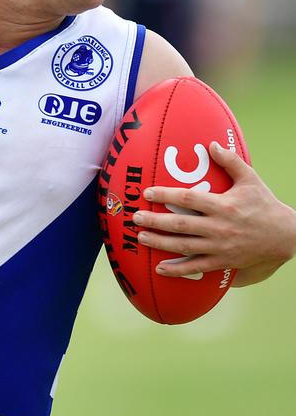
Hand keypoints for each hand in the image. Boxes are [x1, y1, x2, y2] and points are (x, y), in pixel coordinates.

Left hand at [132, 141, 295, 285]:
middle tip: (135, 217)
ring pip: (184, 246)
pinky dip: (177, 270)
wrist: (284, 236)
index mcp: (223, 205)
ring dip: (160, 243)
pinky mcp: (222, 261)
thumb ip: (230, 161)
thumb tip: (211, 144)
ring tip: (141, 238)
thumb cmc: (264, 204)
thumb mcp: (250, 179)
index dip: (166, 195)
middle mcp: (219, 227)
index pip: (188, 199)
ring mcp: (219, 246)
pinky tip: (160, 269)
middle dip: (155, 221)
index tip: (148, 193)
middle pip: (181, 225)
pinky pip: (196, 267)